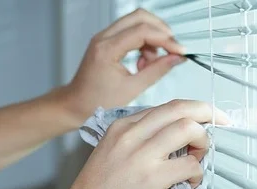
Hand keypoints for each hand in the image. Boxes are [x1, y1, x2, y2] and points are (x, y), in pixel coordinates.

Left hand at [58, 9, 185, 121]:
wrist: (75, 104)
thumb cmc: (98, 102)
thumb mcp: (132, 89)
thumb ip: (156, 71)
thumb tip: (176, 59)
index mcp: (107, 49)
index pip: (143, 31)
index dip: (166, 39)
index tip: (180, 51)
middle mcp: (103, 37)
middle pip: (140, 17)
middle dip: (160, 31)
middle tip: (172, 50)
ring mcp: (104, 36)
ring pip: (136, 21)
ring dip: (152, 38)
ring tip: (151, 63)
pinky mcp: (107, 40)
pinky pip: (130, 31)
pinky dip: (143, 42)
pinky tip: (142, 63)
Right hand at [58, 100, 227, 188]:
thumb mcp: (111, 153)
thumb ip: (138, 141)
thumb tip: (174, 141)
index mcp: (122, 126)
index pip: (166, 107)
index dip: (191, 111)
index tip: (205, 118)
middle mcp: (132, 134)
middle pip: (181, 108)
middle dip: (208, 112)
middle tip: (222, 122)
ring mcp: (143, 155)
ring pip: (189, 128)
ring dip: (204, 141)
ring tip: (199, 158)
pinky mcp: (153, 178)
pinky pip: (190, 164)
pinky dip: (198, 172)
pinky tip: (190, 183)